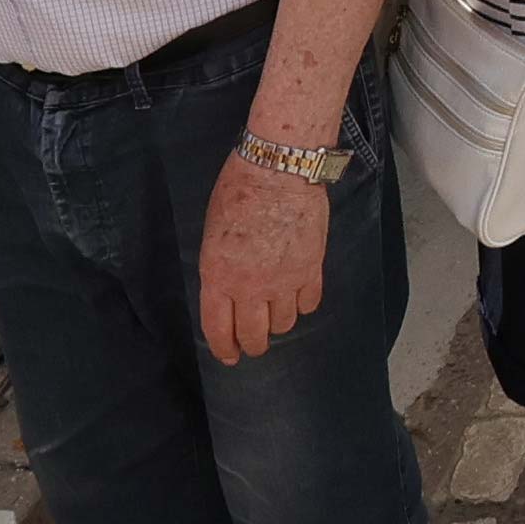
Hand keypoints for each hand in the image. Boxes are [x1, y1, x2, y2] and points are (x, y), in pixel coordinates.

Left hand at [198, 152, 329, 362]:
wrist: (279, 168)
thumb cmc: (239, 190)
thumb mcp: (212, 233)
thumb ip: (220, 267)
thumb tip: (229, 286)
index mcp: (218, 276)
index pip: (218, 329)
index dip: (224, 348)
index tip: (229, 356)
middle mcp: (250, 286)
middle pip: (254, 335)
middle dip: (252, 344)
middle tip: (254, 342)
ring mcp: (284, 280)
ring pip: (284, 323)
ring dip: (278, 323)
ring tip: (276, 312)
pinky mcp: (312, 268)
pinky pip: (309, 303)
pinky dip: (303, 304)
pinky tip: (298, 295)